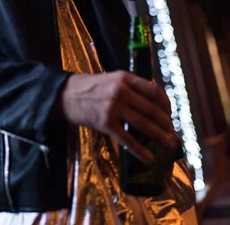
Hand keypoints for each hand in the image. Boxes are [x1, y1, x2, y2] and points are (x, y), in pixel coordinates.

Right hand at [58, 71, 178, 163]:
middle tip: (171, 133)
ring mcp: (113, 107)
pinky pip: (127, 139)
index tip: (169, 114)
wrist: (65, 94)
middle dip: (166, 124)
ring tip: (168, 144)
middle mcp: (121, 91)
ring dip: (159, 136)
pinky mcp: (105, 123)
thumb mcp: (113, 79)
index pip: (154, 91)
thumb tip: (154, 105)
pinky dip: (140, 151)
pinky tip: (149, 158)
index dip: (166, 104)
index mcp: (125, 78)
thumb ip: (131, 88)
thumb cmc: (91, 87)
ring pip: (144, 124)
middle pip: (152, 109)